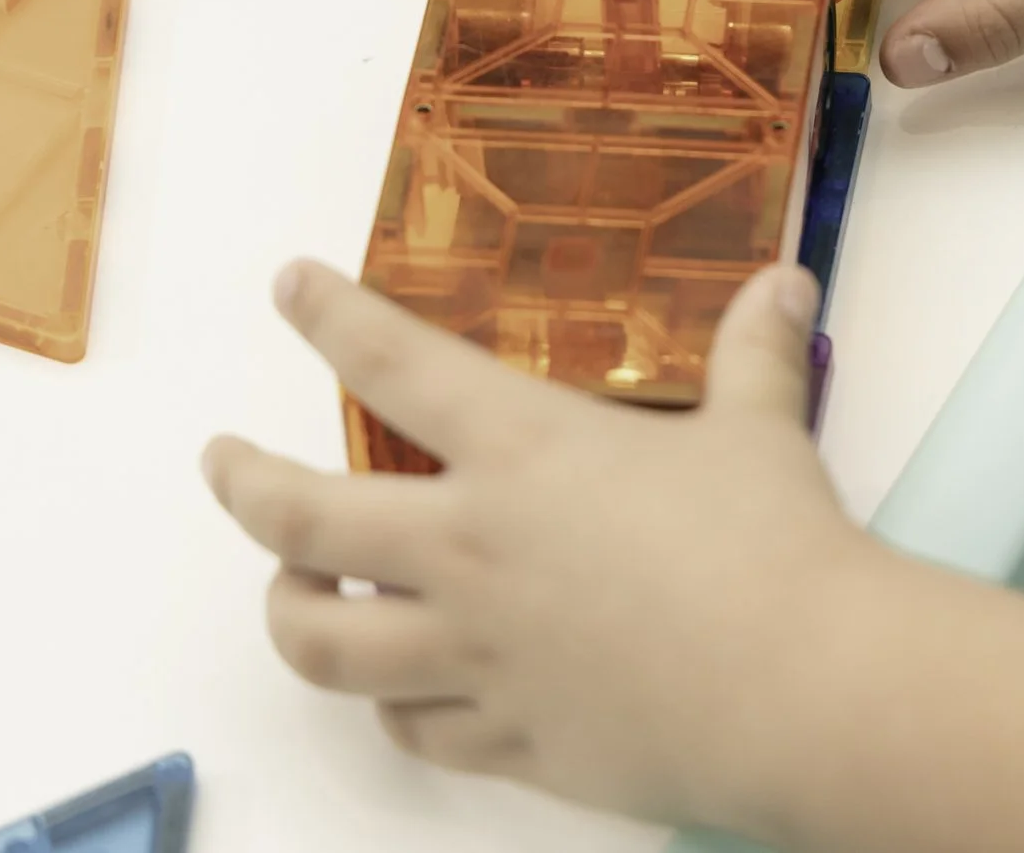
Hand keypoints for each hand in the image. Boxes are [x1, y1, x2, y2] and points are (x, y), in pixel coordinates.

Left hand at [201, 258, 885, 831]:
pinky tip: (400, 694)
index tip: (289, 288)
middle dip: (243, 485)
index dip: (328, 315)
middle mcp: (470, 552)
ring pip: (326, 646)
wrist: (801, 693)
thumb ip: (754, 356)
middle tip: (222, 462)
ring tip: (288, 592)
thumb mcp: (762, 430)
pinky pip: (413, 730)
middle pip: (302, 521)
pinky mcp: (508, 739)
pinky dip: (393, 708)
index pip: (391, 364)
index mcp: (522, 453)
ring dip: (290, 613)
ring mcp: (477, 655)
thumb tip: (784, 285)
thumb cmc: (775, 548)